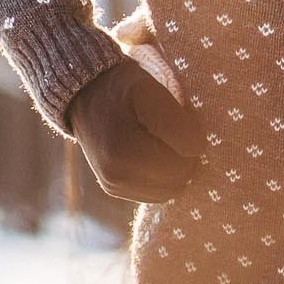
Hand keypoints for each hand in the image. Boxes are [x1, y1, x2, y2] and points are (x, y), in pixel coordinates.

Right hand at [66, 56, 207, 202]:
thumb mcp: (150, 90)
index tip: (184, 118)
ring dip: (176, 169)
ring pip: (171, 190)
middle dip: (187, 155)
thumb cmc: (124, 89)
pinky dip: (163, 178)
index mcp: (124, 149)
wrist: (86, 96)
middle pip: (181, 177)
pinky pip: (156, 194)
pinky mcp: (115, 190)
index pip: (188, 158)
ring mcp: (114, 185)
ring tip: (164, 142)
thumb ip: (177, 121)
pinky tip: (154, 154)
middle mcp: (116, 174)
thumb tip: (197, 150)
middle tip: (175, 130)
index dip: (194, 137)